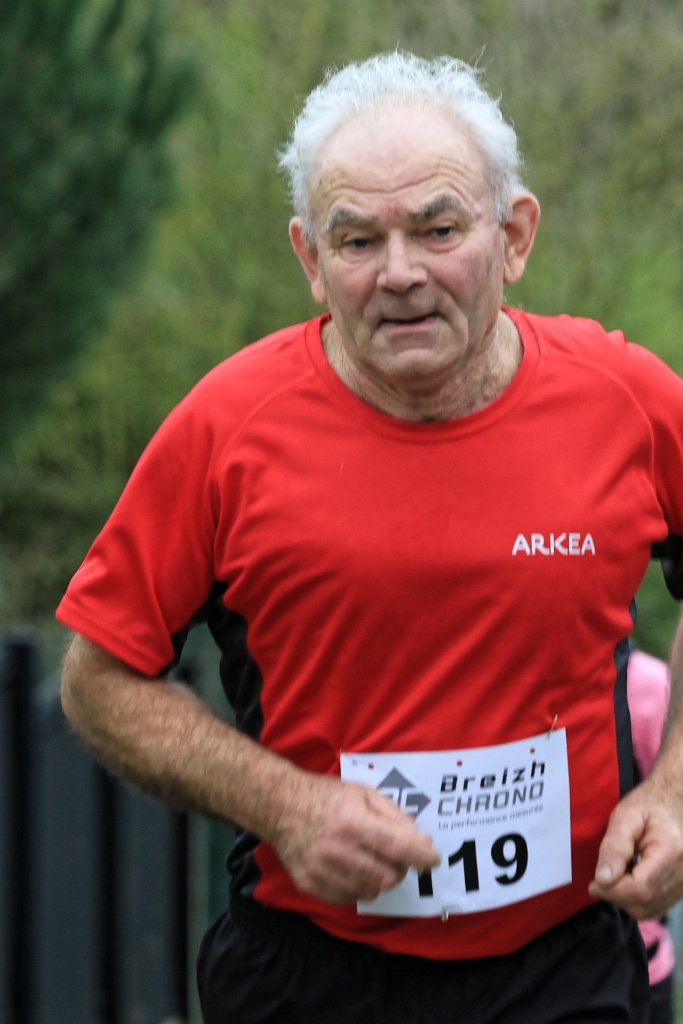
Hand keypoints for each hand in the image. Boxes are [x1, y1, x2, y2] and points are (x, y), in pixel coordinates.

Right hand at [269, 772, 440, 904]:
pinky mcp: (310, 884)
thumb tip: (422, 841)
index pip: (397, 846)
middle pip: (388, 876)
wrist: (281, 807)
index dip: (421, 856)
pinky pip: (350, 898)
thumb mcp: (364, 793)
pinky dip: (359, 886)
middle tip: (396, 855)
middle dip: (401, 868)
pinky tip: (352, 868)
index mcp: (353, 821)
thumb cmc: (328, 797)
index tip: (433, 860)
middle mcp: (337, 849)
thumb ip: (395, 815)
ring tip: (372, 859)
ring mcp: (322, 870)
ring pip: (372, 891)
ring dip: (380, 878)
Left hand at [589, 775, 682, 917]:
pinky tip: (630, 879)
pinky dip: (638, 900)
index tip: (594, 883)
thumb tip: (602, 879)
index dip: (613, 891)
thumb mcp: (625, 815)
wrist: (677, 801)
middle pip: (645, 903)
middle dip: (617, 897)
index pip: (640, 888)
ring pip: (651, 909)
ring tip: (615, 876)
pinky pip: (658, 905)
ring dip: (626, 900)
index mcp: (671, 850)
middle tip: (601, 880)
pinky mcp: (682, 887)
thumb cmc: (650, 804)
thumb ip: (614, 846)